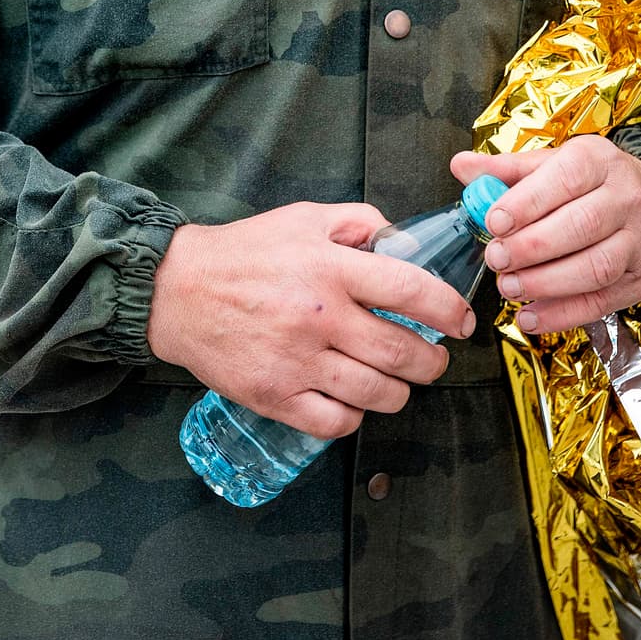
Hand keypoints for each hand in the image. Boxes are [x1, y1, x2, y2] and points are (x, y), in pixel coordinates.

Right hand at [148, 201, 476, 438]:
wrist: (178, 292)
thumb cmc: (244, 253)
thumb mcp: (303, 217)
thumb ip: (357, 221)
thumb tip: (402, 240)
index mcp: (329, 267)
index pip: (410, 289)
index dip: (449, 310)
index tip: (462, 321)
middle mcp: (318, 316)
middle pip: (401, 352)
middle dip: (432, 361)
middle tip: (435, 359)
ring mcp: (296, 361)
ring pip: (376, 394)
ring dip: (400, 392)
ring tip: (399, 382)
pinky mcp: (274, 395)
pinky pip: (335, 422)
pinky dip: (355, 417)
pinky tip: (354, 402)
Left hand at [450, 137, 640, 332]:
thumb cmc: (590, 183)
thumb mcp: (552, 163)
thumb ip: (506, 169)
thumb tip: (462, 166)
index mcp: (599, 161)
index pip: (566, 178)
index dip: (528, 202)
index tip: (494, 221)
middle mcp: (625, 199)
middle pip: (582, 225)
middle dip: (532, 246)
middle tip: (496, 258)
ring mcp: (637, 241)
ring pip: (595, 267)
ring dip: (546, 283)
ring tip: (509, 287)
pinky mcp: (638, 280)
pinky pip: (601, 303)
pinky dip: (562, 315)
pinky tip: (530, 317)